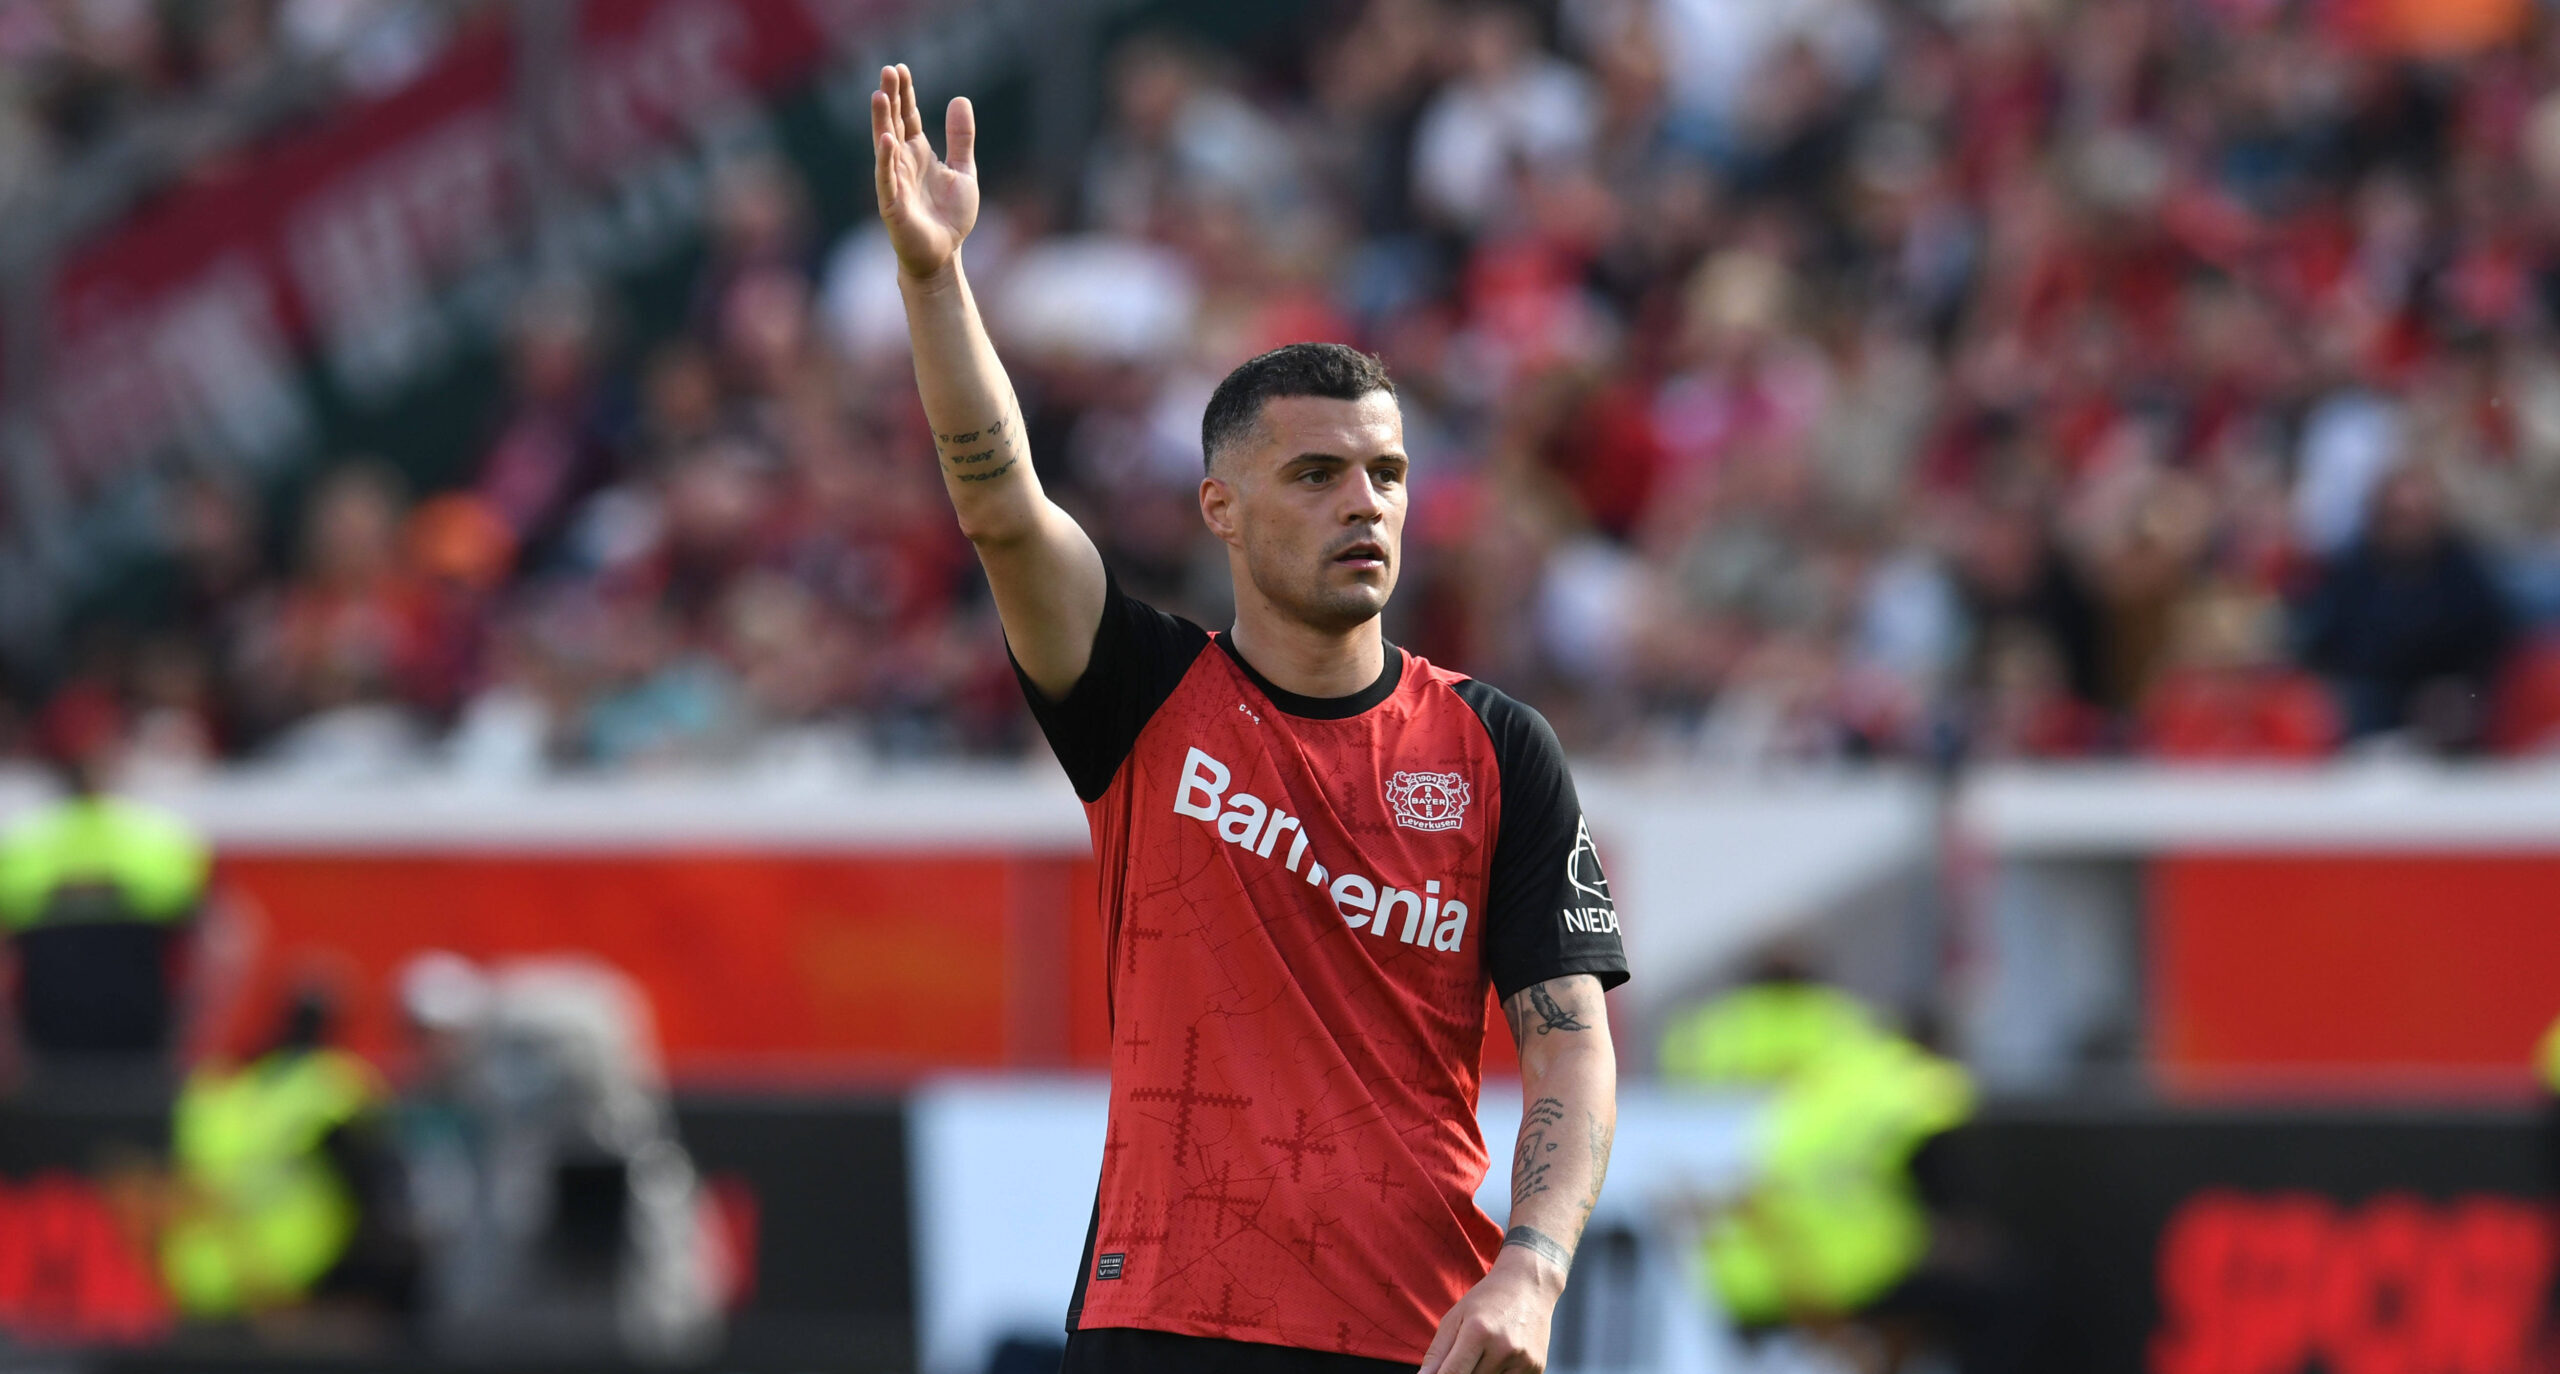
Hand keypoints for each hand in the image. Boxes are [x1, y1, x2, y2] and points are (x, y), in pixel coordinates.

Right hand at [870, 64, 976, 280]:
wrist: (944, 255)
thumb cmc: (950, 216)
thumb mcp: (963, 170)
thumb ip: (961, 138)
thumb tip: (960, 99)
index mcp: (918, 153)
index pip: (907, 116)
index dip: (904, 94)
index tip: (900, 68)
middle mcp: (902, 162)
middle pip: (893, 123)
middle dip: (890, 98)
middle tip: (887, 70)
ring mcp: (894, 181)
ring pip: (884, 145)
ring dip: (881, 120)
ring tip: (879, 94)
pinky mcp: (892, 204)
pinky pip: (887, 178)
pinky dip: (886, 159)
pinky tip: (887, 139)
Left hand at [1416, 1251, 1563, 1373]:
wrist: (1529, 1285)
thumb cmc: (1487, 1300)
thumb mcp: (1455, 1318)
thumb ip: (1437, 1353)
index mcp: (1478, 1331)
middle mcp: (1504, 1348)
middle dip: (1463, 1373)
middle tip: (1468, 1353)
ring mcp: (1523, 1360)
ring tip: (1484, 1353)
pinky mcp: (1537, 1368)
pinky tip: (1502, 1357)